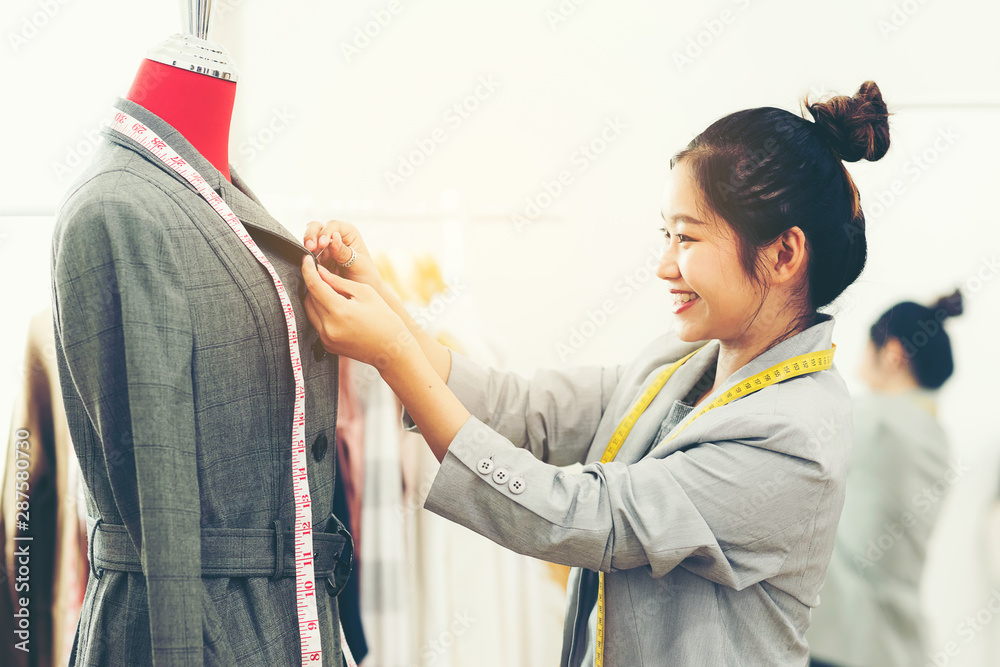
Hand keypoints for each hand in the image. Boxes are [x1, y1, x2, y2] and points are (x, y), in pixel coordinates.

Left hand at [301, 256, 416, 370]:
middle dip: (313, 284)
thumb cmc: (384, 319)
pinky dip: (320, 311)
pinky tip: (335, 307)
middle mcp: (329, 327)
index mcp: (340, 311)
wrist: (392, 350)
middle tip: (324, 275)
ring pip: (309, 310)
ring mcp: (326, 338)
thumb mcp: (365, 293)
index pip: (314, 286)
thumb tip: (320, 272)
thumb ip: (339, 282)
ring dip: (315, 298)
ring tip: (331, 291)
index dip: (308, 269)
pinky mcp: (327, 345)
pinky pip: (316, 323)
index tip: (306, 259)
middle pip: (309, 298)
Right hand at [303, 220, 381, 289]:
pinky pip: (306, 257)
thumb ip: (345, 252)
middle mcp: (333, 237)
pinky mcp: (315, 261)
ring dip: (305, 247)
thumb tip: (334, 236)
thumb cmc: (366, 277)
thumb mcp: (359, 264)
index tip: (323, 244)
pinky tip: (306, 265)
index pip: (333, 225)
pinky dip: (304, 259)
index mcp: (348, 233)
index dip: (326, 232)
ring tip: (307, 257)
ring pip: (308, 240)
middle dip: (311, 236)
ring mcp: (322, 249)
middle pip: (317, 228)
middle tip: (310, 248)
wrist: (361, 297)